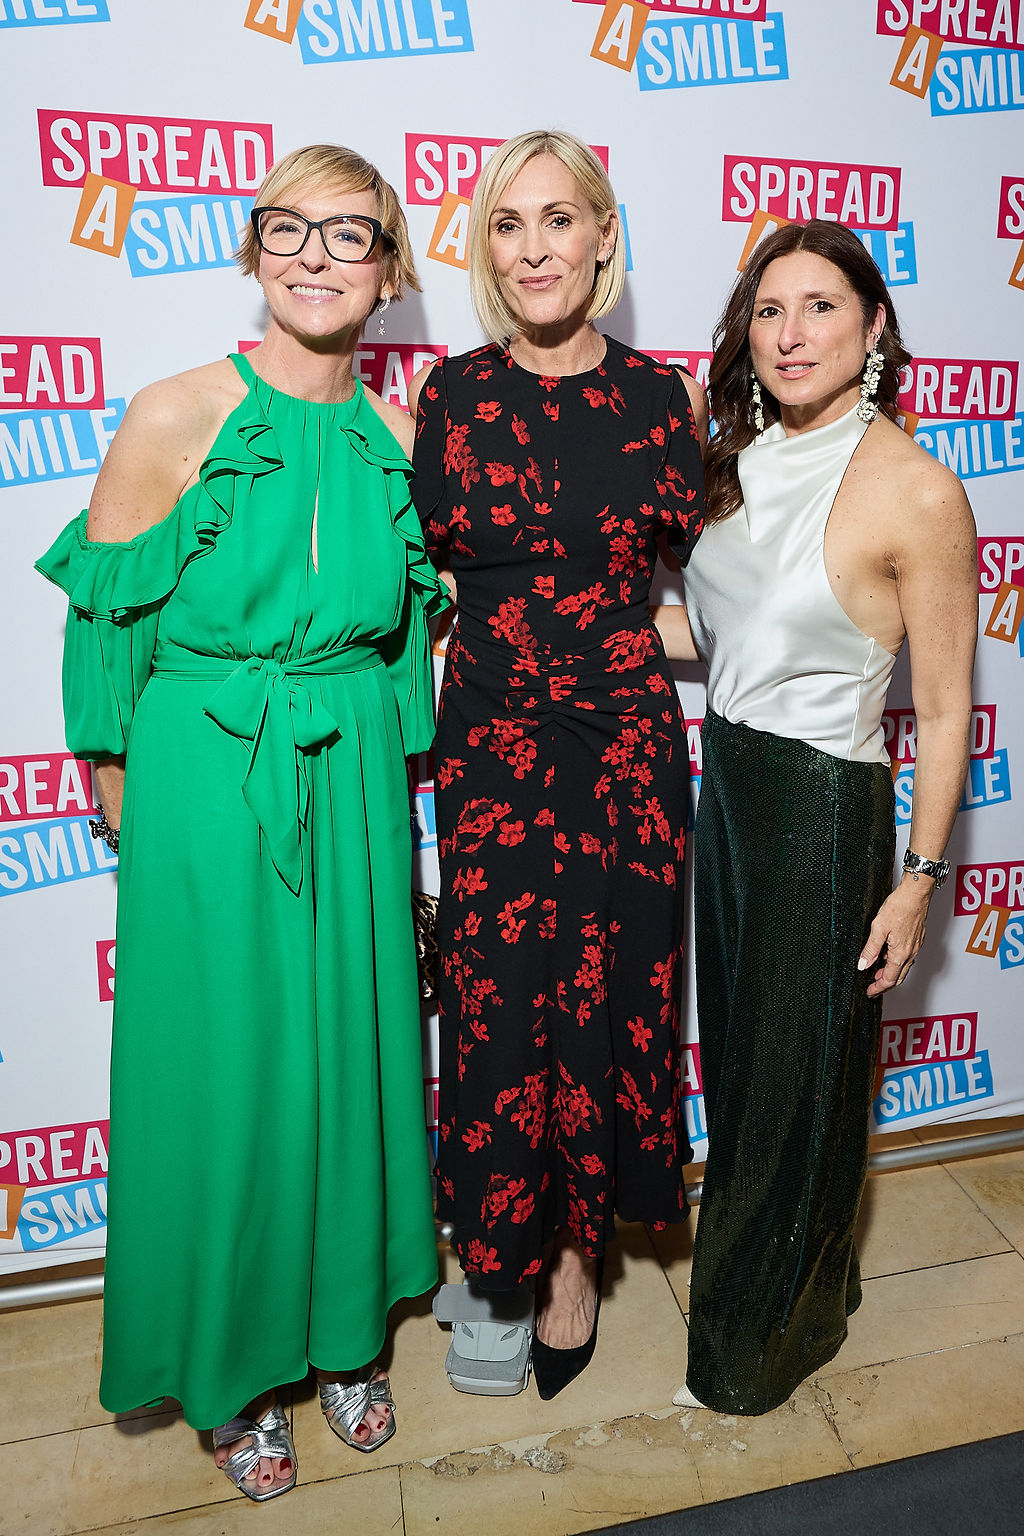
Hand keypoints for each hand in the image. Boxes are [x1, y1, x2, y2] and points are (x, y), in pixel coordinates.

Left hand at [857, 880, 931, 996]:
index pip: (889, 979)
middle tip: (873, 986)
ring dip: (891, 972)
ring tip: (877, 971)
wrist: (916, 894)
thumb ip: (870, 949)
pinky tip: (888, 954)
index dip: (878, 988)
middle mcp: (911, 953)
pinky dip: (897, 961)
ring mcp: (915, 946)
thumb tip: (863, 964)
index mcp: (901, 954)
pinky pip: (907, 957)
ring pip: (903, 967)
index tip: (870, 992)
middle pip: (898, 977)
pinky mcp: (917, 939)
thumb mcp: (878, 928)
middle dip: (885, 984)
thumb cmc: (900, 907)